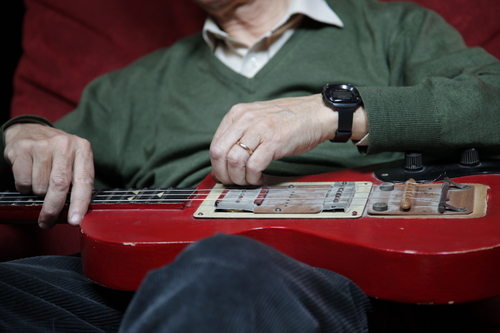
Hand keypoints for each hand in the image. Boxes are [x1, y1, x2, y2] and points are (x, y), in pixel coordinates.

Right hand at [4, 123, 93, 228]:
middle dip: (53, 208)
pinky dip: (25, 188)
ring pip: (40, 186)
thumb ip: (78, 180)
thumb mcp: (74, 160)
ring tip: (39, 183)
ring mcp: (43, 145)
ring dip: (38, 194)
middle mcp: (65, 145)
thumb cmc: (56, 153)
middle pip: (60, 185)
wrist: (30, 129)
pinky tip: (29, 177)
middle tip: (47, 222)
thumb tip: (77, 213)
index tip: (75, 221)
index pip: (84, 180)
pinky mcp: (23, 148)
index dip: (80, 203)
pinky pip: (23, 181)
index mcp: (82, 149)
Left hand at [210, 94, 338, 185]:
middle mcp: (246, 119)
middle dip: (224, 174)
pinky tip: (260, 178)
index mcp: (238, 113)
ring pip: (234, 161)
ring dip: (239, 178)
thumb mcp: (258, 118)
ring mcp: (260, 130)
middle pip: (219, 153)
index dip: (217, 165)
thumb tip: (226, 158)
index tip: (224, 174)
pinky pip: (254, 166)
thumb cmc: (290, 119)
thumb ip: (241, 132)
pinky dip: (253, 178)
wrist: (317, 113)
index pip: (215, 143)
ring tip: (248, 180)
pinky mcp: (274, 142)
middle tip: (233, 182)